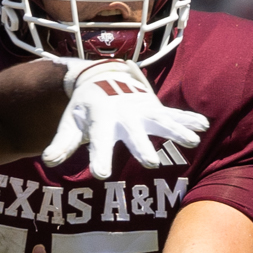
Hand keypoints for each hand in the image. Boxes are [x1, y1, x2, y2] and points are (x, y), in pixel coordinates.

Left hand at [43, 58, 209, 179]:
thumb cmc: (84, 108)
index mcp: (101, 119)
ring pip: (161, 120)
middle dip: (143, 146)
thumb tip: (49, 160)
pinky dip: (188, 119)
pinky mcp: (155, 108)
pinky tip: (203, 126)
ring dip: (177, 130)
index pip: (99, 141)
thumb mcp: (70, 123)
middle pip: (134, 132)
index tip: (101, 174)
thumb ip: (62, 143)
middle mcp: (124, 114)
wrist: (102, 77)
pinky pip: (174, 114)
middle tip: (151, 164)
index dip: (99, 157)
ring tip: (193, 142)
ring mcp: (142, 109)